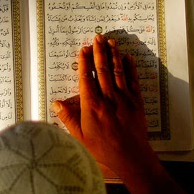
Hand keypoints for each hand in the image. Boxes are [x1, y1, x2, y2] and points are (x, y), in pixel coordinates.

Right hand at [52, 34, 156, 176]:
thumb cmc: (102, 149)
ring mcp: (124, 99)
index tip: (83, 49)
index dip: (84, 62)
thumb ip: (68, 118)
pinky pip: (133, 80)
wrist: (130, 157)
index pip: (86, 78)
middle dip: (99, 52)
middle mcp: (108, 98)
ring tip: (111, 41)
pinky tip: (128, 58)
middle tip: (97, 37)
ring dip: (114, 55)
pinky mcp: (137, 102)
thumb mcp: (79, 137)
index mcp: (92, 106)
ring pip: (118, 71)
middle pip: (102, 70)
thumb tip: (56, 103)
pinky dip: (130, 68)